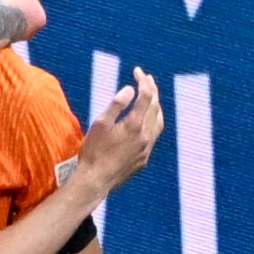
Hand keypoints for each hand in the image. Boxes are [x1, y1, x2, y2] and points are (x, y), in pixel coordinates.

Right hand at [65, 71, 163, 194]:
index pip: (145, 96)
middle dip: (152, 90)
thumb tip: (130, 89)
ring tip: (152, 96)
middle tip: (147, 78)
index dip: (143, 81)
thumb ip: (117, 104)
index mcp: (134, 125)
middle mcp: (146, 136)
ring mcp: (147, 149)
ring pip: (159, 122)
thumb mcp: (100, 124)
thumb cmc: (93, 152)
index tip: (137, 71)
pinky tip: (147, 121)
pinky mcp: (144, 159)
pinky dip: (153, 122)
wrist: (95, 181)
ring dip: (157, 106)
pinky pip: (154, 135)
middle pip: (155, 107)